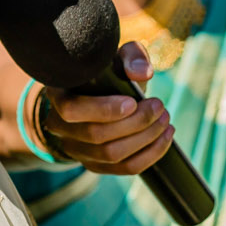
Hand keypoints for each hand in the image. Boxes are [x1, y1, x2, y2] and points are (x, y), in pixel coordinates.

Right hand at [39, 42, 173, 174]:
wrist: (100, 95)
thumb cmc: (108, 72)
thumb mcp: (117, 57)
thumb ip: (131, 56)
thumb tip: (142, 73)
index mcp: (59, 95)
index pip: (71, 110)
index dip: (103, 109)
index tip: (133, 102)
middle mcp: (60, 127)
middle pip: (96, 135)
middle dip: (135, 122)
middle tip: (159, 106)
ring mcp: (76, 150)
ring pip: (112, 155)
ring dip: (146, 138)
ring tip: (165, 120)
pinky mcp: (95, 165)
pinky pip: (125, 168)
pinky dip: (151, 154)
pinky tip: (165, 136)